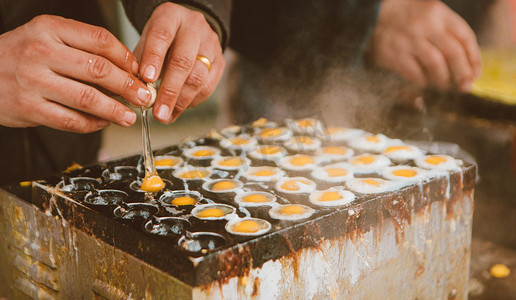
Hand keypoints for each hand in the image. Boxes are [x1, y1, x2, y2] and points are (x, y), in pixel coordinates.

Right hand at [0, 15, 151, 132]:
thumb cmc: (20, 55)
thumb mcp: (46, 37)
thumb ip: (82, 47)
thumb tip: (126, 69)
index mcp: (50, 29)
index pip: (100, 40)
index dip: (126, 58)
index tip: (139, 71)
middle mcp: (41, 52)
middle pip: (99, 70)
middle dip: (128, 86)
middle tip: (144, 96)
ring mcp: (34, 82)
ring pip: (88, 98)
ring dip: (115, 110)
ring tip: (130, 116)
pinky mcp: (29, 109)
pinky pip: (71, 120)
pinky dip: (92, 124)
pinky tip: (103, 122)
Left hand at [133, 2, 224, 123]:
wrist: (189, 28)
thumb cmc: (162, 38)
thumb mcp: (147, 40)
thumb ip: (140, 62)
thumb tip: (136, 92)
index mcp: (170, 16)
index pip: (162, 36)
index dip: (154, 59)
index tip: (147, 80)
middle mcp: (194, 27)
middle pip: (183, 61)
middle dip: (169, 91)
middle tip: (158, 112)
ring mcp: (211, 44)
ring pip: (198, 77)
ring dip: (181, 102)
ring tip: (166, 116)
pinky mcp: (220, 61)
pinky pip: (208, 87)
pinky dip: (193, 101)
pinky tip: (179, 108)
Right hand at [368, 0, 481, 91]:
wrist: (372, 16)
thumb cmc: (406, 18)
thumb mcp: (430, 14)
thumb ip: (447, 32)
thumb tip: (468, 65)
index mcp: (438, 13)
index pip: (465, 37)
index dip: (474, 58)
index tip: (475, 73)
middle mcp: (425, 25)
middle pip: (453, 53)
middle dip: (462, 73)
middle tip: (464, 86)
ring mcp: (409, 40)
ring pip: (436, 65)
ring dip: (443, 80)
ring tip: (443, 86)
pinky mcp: (393, 55)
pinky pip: (415, 74)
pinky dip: (423, 82)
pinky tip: (425, 83)